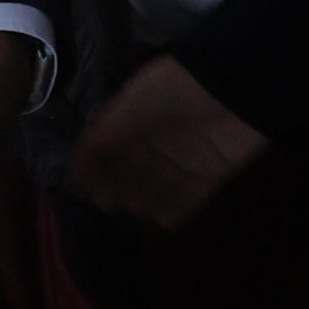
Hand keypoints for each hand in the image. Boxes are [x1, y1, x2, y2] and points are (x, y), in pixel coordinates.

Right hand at [71, 54, 272, 228]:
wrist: (229, 89)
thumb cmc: (170, 94)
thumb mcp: (125, 109)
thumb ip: (99, 139)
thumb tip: (78, 170)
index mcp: (134, 119)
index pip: (108, 149)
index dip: (98, 171)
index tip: (95, 190)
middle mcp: (157, 139)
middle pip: (133, 170)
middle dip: (122, 187)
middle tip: (118, 202)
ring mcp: (185, 158)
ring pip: (159, 188)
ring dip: (147, 201)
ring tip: (140, 208)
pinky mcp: (212, 174)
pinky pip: (191, 199)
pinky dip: (177, 211)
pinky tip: (164, 219)